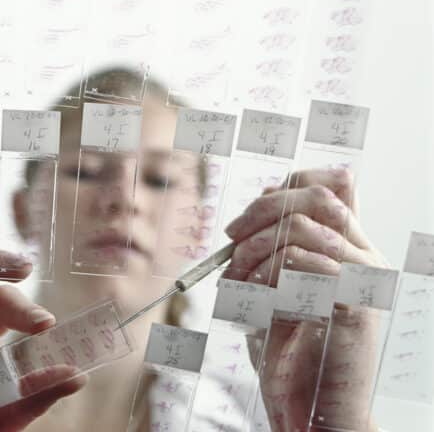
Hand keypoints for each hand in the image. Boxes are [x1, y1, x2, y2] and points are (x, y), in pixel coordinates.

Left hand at [225, 168, 382, 430]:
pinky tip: (254, 302)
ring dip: (254, 250)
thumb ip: (278, 246)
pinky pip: (301, 263)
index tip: (249, 216)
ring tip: (237, 283)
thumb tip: (262, 199)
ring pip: (301, 229)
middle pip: (318, 197)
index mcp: (350, 251)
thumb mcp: (277, 288)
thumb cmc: (290, 353)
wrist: (313, 412)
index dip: (288, 186)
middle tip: (230, 237)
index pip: (334, 186)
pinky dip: (263, 276)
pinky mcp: (351, 304)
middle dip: (262, 210)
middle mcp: (364, 258)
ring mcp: (362, 280)